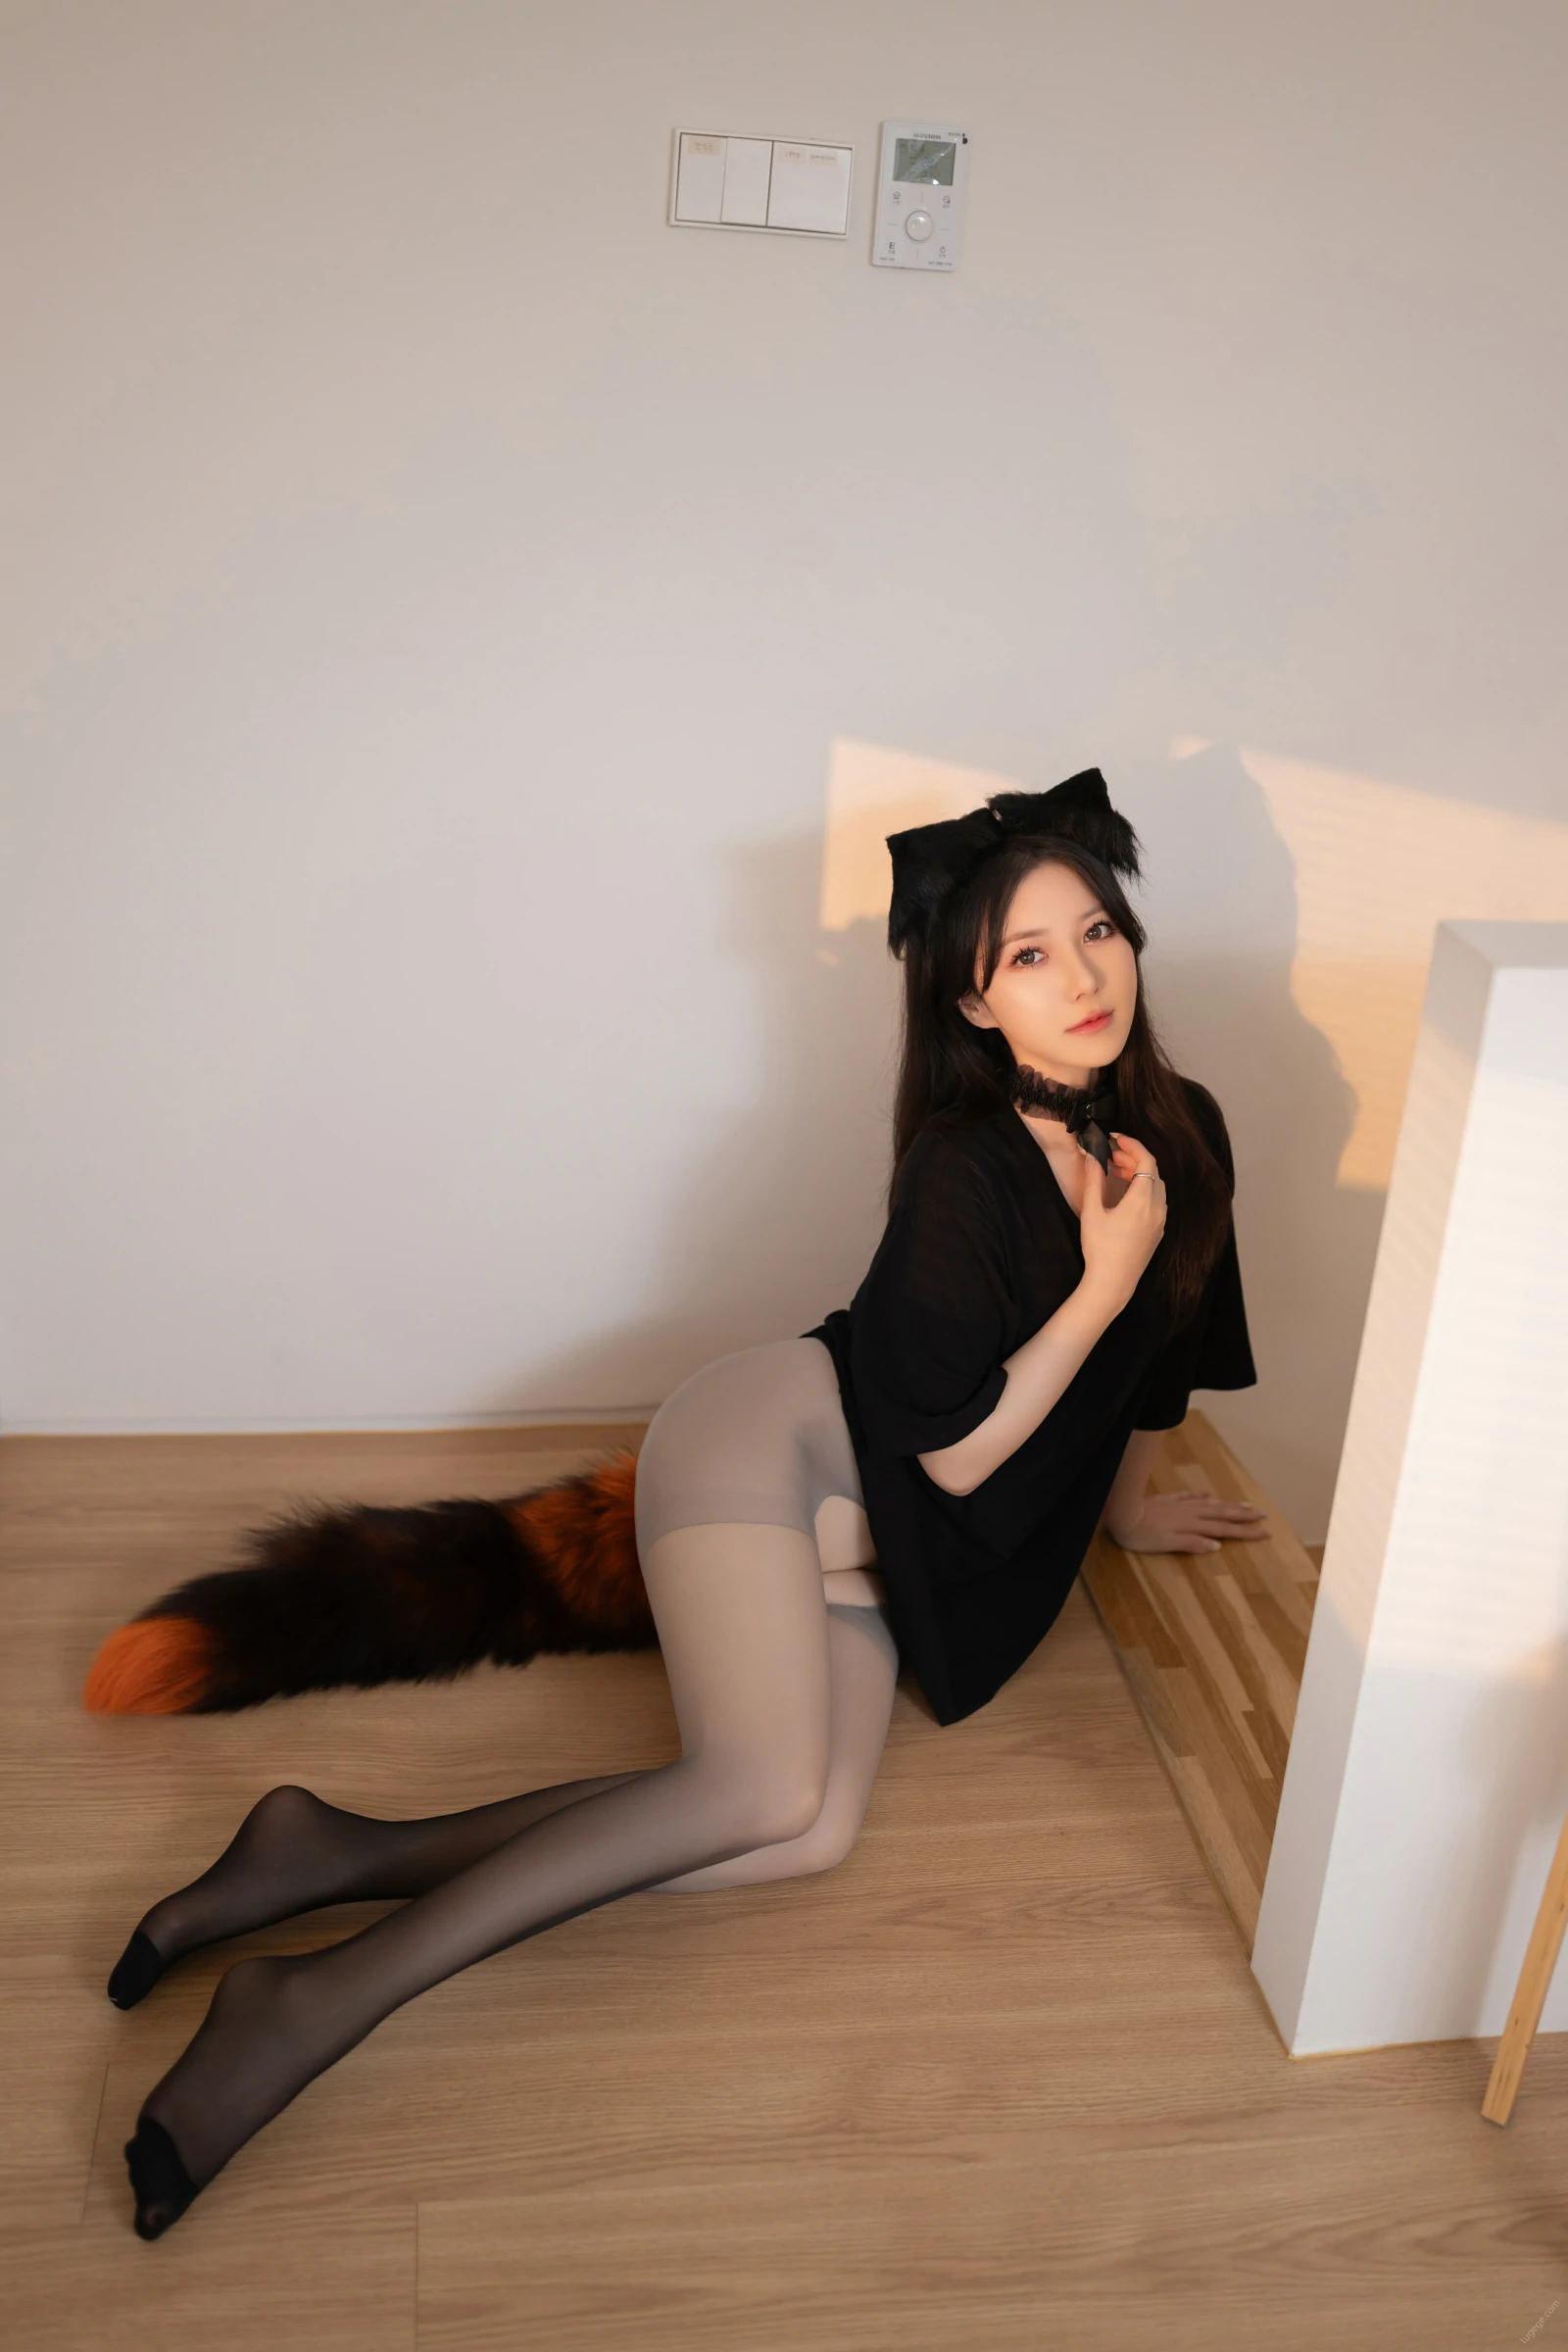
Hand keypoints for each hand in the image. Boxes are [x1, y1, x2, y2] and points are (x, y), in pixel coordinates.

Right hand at [1078, 1130, 1166, 1312]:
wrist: (1113, 1283)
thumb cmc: (1100, 1249)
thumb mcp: (1092, 1212)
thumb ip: (1093, 1181)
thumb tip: (1091, 1157)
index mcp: (1143, 1200)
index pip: (1147, 1161)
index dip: (1133, 1145)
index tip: (1115, 1138)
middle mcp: (1157, 1208)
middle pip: (1153, 1171)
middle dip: (1133, 1158)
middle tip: (1110, 1155)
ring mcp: (1160, 1221)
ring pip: (1156, 1186)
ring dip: (1139, 1173)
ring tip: (1116, 1171)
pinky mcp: (1158, 1231)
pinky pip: (1156, 1200)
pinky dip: (1143, 1188)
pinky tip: (1125, 1193)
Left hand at [1105, 1488, 1267, 1553]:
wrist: (1122, 1514)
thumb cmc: (1142, 1536)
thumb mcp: (1167, 1545)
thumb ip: (1191, 1543)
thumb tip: (1217, 1545)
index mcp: (1192, 1526)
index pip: (1225, 1530)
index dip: (1245, 1532)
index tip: (1264, 1533)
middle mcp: (1190, 1513)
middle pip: (1222, 1514)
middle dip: (1244, 1515)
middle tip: (1264, 1515)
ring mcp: (1179, 1505)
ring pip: (1210, 1504)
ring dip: (1228, 1504)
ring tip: (1245, 1503)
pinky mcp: (1168, 1500)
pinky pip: (1189, 1496)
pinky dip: (1200, 1496)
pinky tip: (1207, 1494)